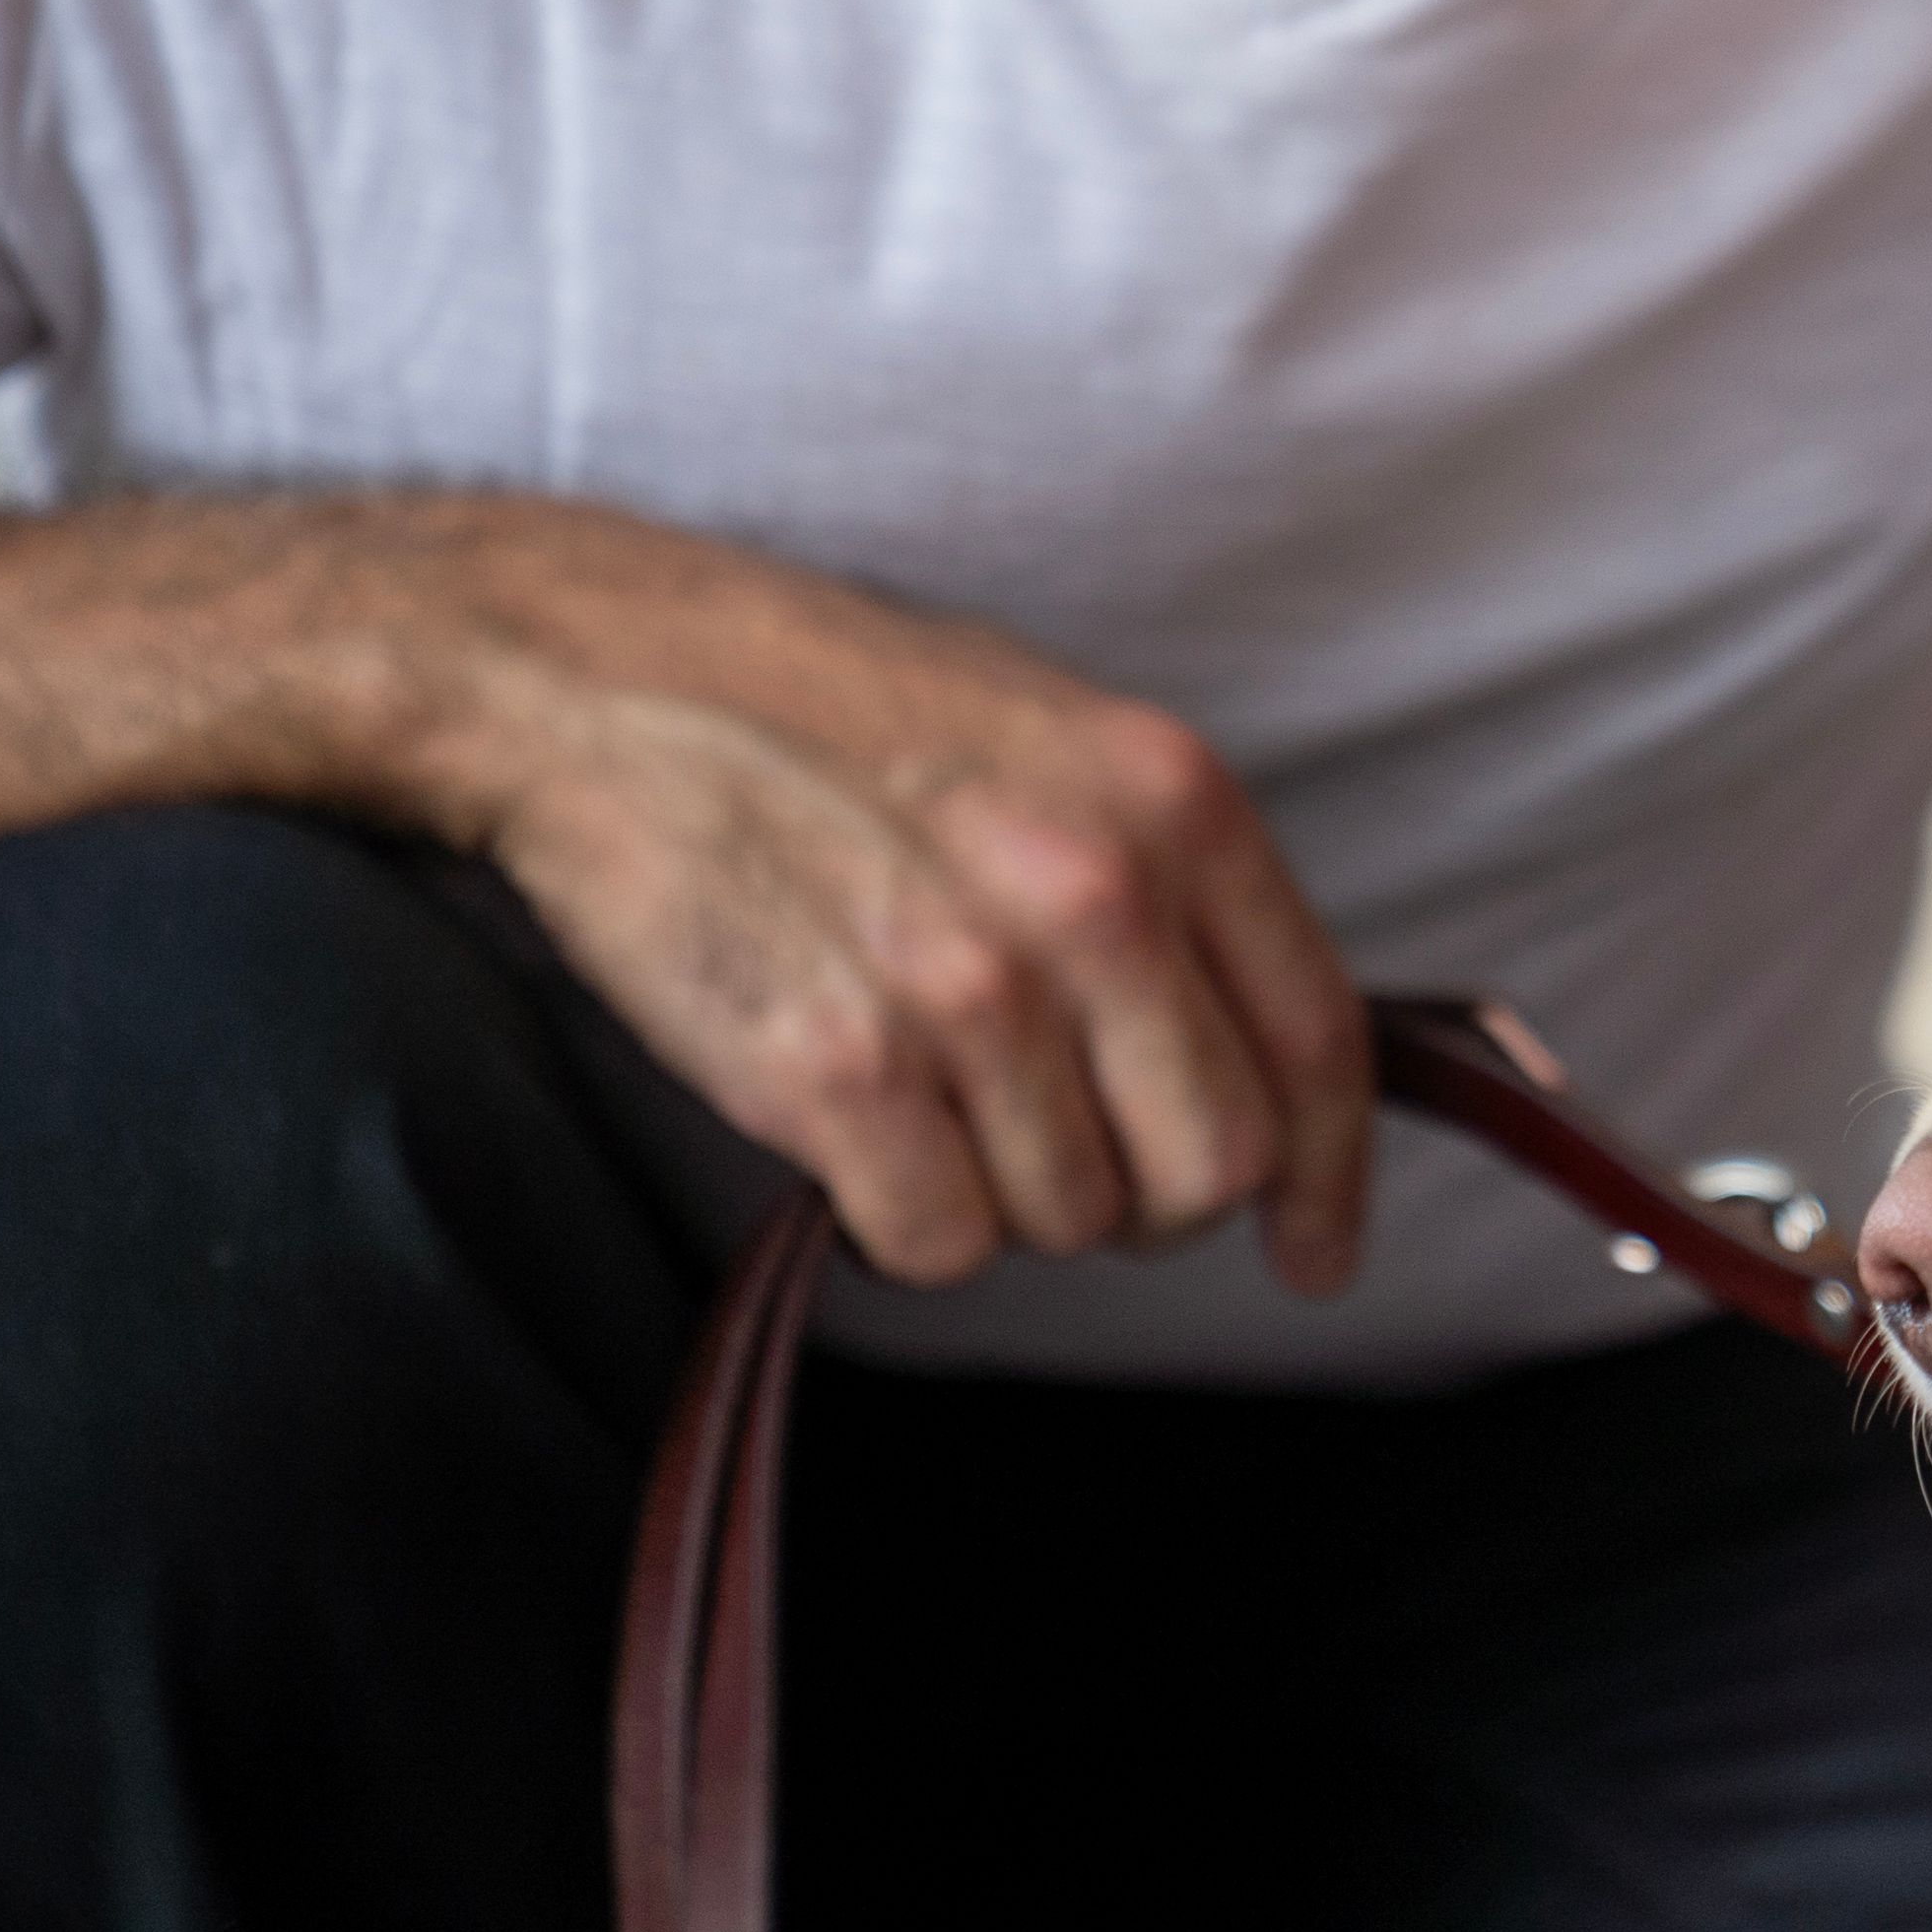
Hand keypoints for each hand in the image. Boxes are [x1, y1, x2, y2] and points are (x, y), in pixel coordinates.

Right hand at [400, 509, 1373, 1291]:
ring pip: (1071, 1218)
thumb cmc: (831, 713)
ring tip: (926, 1091)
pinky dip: (903, 1222)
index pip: (1318, 1042)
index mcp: (1173, 803)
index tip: (1314, 1251)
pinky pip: (939, 1242)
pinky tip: (858, 1133)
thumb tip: (1262, 1051)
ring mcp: (968, 987)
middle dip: (1154, 1202)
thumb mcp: (1060, 740)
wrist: (600, 679)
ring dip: (1008, 1195)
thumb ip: (1177, 882)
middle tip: (1074, 1170)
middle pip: (1213, 1162)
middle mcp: (1095, 894)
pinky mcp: (836, 1069)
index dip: (1331, 1175)